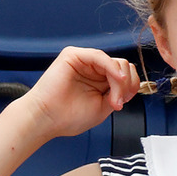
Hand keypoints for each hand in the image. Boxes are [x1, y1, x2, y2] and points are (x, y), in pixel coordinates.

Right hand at [22, 46, 140, 137]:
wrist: (46, 120)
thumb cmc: (68, 116)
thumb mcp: (103, 107)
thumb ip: (118, 94)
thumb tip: (130, 86)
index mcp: (100, 80)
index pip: (126, 75)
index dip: (131, 87)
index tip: (122, 103)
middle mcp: (94, 68)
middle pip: (124, 67)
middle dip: (126, 86)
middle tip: (116, 103)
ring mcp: (84, 60)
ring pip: (116, 63)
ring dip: (120, 82)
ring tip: (112, 99)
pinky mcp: (74, 55)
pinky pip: (100, 56)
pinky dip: (112, 68)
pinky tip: (117, 79)